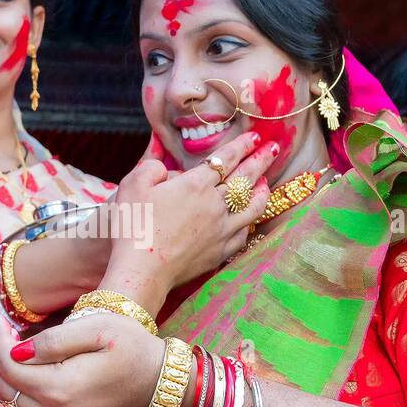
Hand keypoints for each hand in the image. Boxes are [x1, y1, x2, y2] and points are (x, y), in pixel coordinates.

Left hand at [0, 311, 164, 406]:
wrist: (159, 387)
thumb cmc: (133, 350)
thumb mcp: (98, 330)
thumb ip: (54, 340)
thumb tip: (16, 349)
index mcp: (60, 391)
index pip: (9, 364)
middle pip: (1, 384)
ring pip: (7, 399)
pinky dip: (9, 388)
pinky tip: (4, 366)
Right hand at [107, 131, 273, 293]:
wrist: (142, 269)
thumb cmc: (133, 226)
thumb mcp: (132, 185)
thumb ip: (150, 168)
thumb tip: (163, 168)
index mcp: (195, 185)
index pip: (225, 159)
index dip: (241, 146)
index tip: (254, 137)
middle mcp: (214, 205)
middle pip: (245, 179)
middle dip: (261, 160)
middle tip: (274, 148)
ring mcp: (221, 230)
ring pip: (252, 208)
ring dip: (262, 192)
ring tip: (266, 183)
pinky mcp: (219, 252)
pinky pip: (243, 234)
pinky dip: (250, 223)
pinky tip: (249, 220)